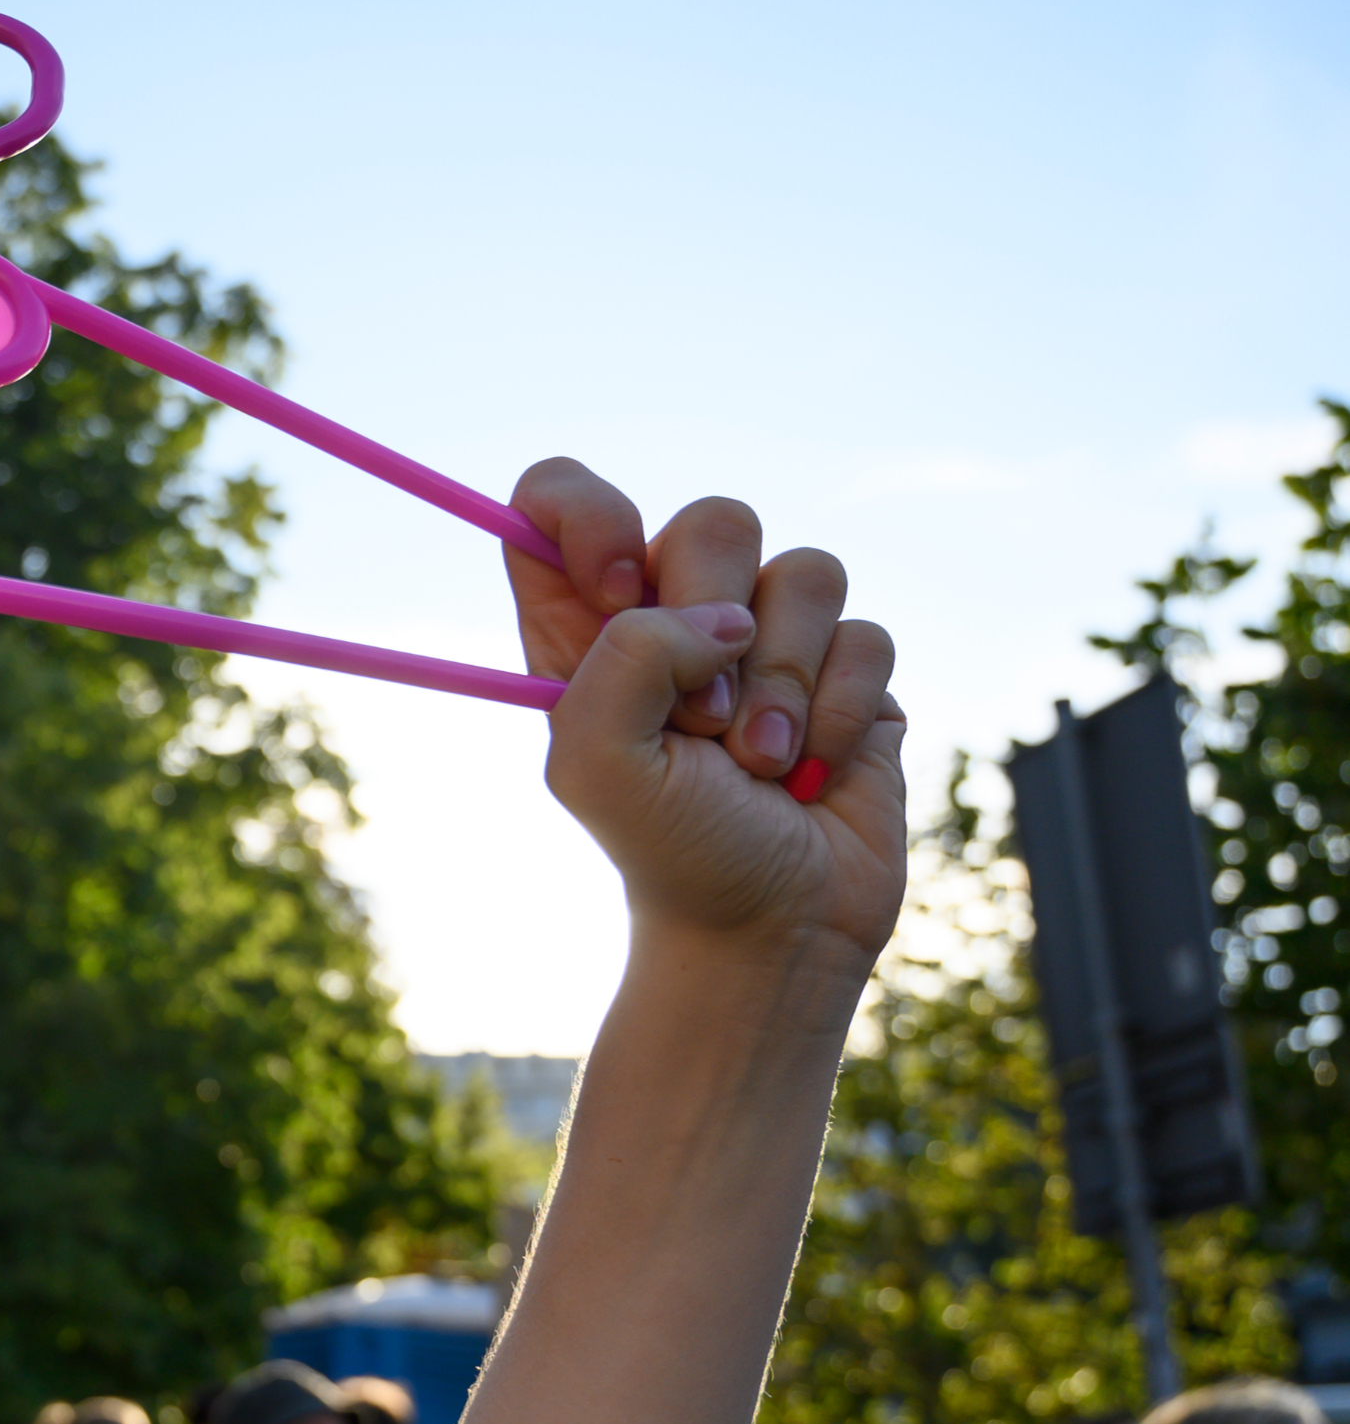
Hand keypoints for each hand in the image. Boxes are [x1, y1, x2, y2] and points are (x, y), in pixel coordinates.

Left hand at [506, 462, 904, 972]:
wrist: (772, 927)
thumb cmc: (669, 851)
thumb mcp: (598, 765)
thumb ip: (626, 659)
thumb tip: (721, 617)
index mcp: (587, 625)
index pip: (557, 496)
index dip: (588, 515)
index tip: (615, 588)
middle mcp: (677, 613)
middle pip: (713, 522)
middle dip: (714, 626)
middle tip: (701, 724)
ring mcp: (768, 635)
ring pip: (806, 571)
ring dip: (783, 683)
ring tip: (760, 764)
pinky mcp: (847, 667)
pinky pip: (867, 632)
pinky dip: (841, 711)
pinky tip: (815, 772)